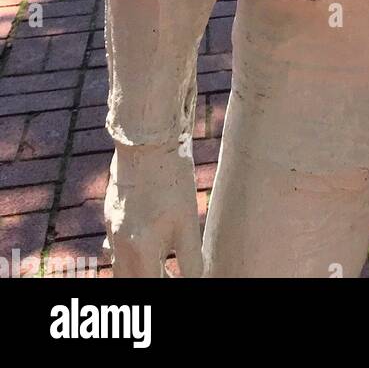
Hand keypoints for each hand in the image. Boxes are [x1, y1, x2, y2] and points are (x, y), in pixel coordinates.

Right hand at [105, 142, 202, 277]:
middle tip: (170, 275)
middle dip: (151, 281)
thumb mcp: (188, 222)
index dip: (170, 286)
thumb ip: (191, 258)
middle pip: (130, 281)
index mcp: (141, 250)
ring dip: (139, 270)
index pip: (152, 285)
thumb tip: (198, 278)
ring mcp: (111, 229)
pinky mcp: (110, 215)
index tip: (183, 279)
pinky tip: (145, 244)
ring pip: (119, 266)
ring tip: (161, 265)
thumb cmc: (172, 180)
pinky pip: (114, 246)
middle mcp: (120, 245)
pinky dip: (130, 253)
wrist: (146, 143)